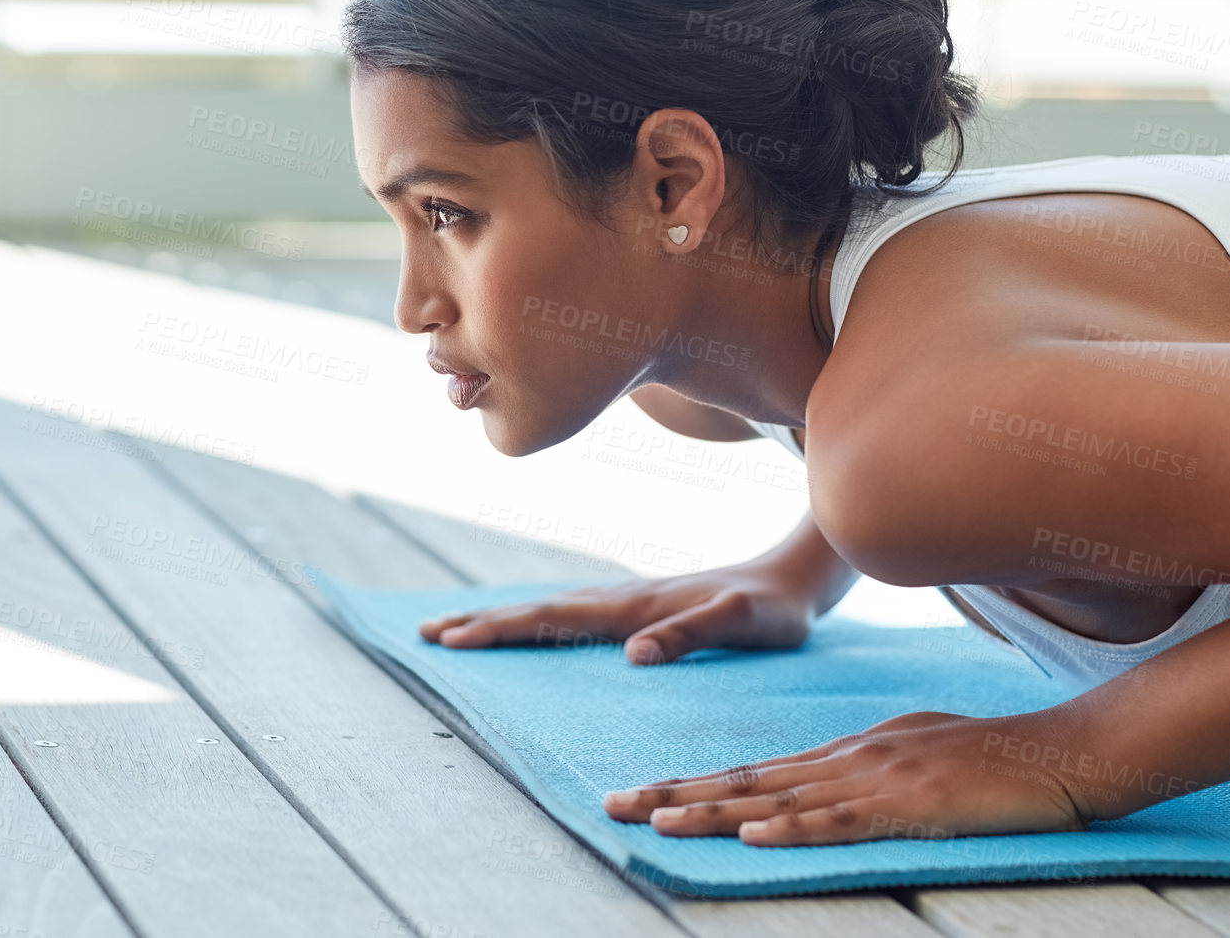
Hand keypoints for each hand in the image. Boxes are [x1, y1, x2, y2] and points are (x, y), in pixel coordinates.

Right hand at [417, 562, 818, 665]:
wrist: (801, 574)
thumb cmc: (776, 609)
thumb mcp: (743, 625)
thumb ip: (692, 635)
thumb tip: (632, 655)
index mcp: (639, 606)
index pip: (555, 617)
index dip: (503, 628)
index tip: (453, 637)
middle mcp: (628, 599)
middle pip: (541, 608)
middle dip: (485, 621)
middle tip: (428, 633)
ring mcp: (635, 600)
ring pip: (555, 607)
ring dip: (506, 617)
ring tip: (460, 626)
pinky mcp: (647, 606)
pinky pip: (578, 612)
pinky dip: (542, 617)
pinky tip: (533, 624)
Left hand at [602, 711, 1090, 845]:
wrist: (1061, 749)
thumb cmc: (995, 756)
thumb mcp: (917, 752)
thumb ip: (869, 766)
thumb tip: (829, 786)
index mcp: (849, 751)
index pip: (757, 771)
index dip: (697, 783)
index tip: (646, 792)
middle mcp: (850, 759)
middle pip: (749, 781)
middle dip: (678, 793)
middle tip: (615, 803)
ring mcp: (878, 779)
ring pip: (781, 799)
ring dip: (717, 812)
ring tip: (661, 822)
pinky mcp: (912, 804)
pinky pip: (844, 820)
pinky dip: (796, 828)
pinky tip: (758, 835)